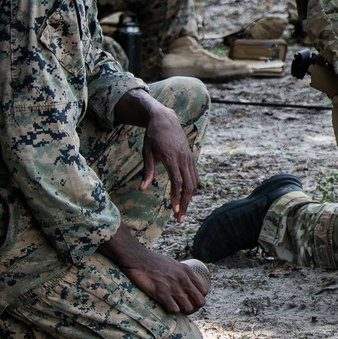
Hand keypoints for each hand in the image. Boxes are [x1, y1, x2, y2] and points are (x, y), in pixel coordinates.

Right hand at [100, 228, 206, 314]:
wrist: (138, 259)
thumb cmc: (154, 262)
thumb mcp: (174, 264)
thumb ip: (182, 274)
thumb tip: (186, 285)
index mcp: (187, 272)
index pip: (203, 291)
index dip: (198, 299)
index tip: (190, 301)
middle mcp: (183, 280)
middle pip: (199, 302)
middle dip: (194, 308)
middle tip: (185, 310)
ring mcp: (173, 287)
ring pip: (188, 308)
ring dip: (183, 311)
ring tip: (176, 309)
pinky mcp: (161, 293)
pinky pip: (174, 309)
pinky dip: (172, 311)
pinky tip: (167, 307)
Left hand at [141, 106, 199, 221]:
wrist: (166, 119)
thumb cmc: (153, 136)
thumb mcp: (147, 152)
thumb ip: (147, 171)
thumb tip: (142, 189)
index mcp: (172, 158)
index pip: (177, 182)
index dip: (176, 197)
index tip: (173, 211)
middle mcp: (184, 159)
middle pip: (189, 186)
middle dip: (185, 203)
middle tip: (179, 219)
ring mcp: (189, 158)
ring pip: (194, 182)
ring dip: (189, 198)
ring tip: (181, 211)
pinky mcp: (191, 158)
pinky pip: (195, 176)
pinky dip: (192, 188)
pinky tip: (186, 197)